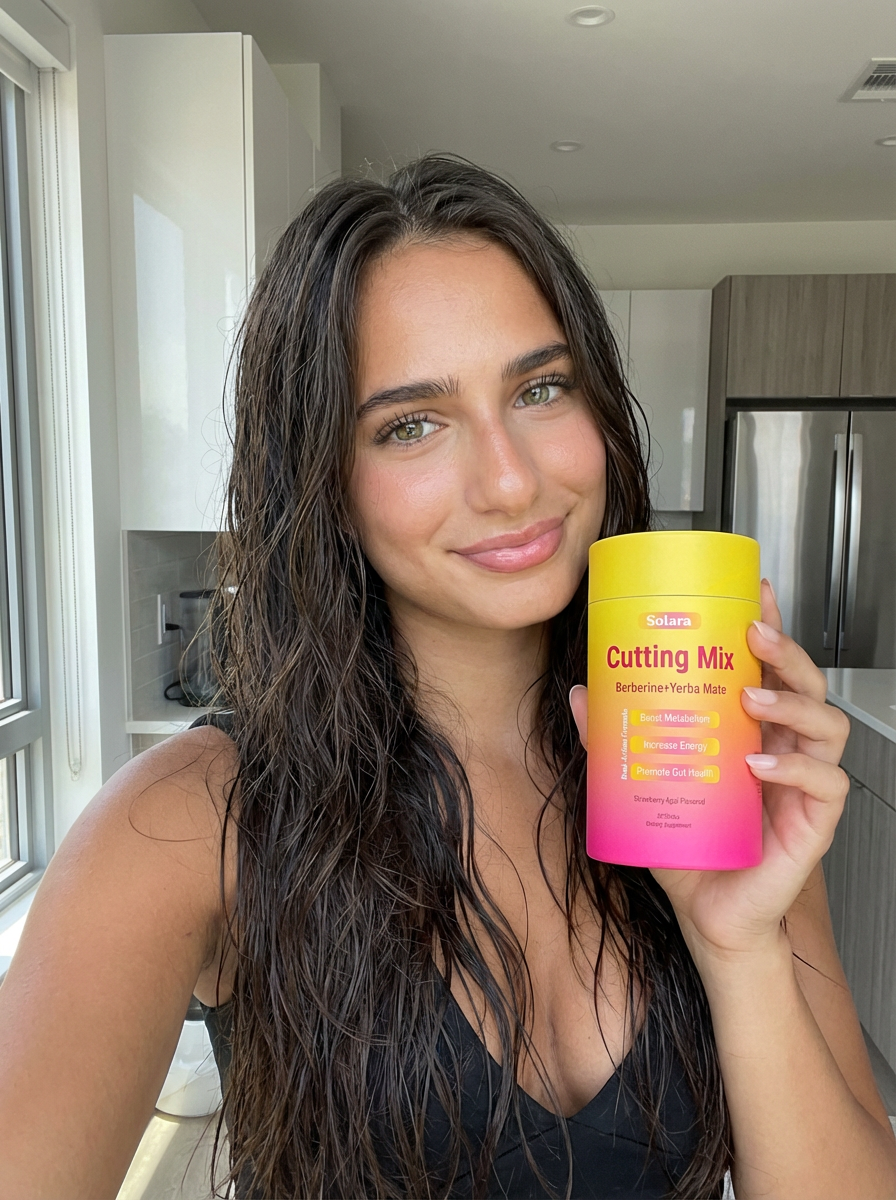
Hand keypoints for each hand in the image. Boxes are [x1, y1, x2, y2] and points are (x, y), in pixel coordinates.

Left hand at [569, 578, 850, 961]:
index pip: (771, 667)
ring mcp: (803, 783)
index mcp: (753, 730)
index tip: (755, 591)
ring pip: (827, 725)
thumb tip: (581, 693)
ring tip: (752, 695)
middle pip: (807, 683)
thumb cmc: (688, 848)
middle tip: (753, 634)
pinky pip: (826, 783)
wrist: (708, 915)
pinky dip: (797, 767)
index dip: (771, 625)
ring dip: (792, 701)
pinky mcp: (814, 821)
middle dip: (786, 651)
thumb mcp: (641, 784)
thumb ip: (613, 739)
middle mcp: (785, 748)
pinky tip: (760, 762)